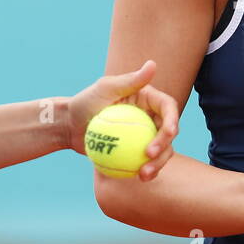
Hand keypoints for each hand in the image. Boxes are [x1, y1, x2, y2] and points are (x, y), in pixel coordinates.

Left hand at [67, 60, 179, 180]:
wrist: (70, 127)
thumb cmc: (85, 103)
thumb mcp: (104, 89)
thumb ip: (129, 80)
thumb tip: (153, 64)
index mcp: (149, 100)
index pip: (168, 108)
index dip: (173, 120)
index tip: (167, 134)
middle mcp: (151, 117)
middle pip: (169, 133)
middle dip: (165, 147)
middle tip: (148, 156)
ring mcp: (145, 136)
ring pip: (162, 151)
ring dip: (158, 164)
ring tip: (143, 175)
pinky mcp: (136, 152)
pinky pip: (147, 163)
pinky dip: (146, 170)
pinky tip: (139, 178)